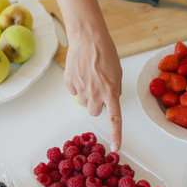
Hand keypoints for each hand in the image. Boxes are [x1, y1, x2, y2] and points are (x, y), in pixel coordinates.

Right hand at [64, 25, 122, 151]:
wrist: (88, 38)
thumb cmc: (105, 52)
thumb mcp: (117, 72)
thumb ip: (114, 89)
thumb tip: (109, 100)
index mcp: (111, 91)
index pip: (114, 119)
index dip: (115, 135)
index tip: (115, 148)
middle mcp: (95, 93)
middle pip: (93, 111)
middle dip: (96, 103)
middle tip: (97, 88)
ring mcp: (81, 89)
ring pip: (83, 102)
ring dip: (86, 94)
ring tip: (89, 77)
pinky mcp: (69, 82)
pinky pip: (73, 92)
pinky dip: (76, 85)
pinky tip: (80, 73)